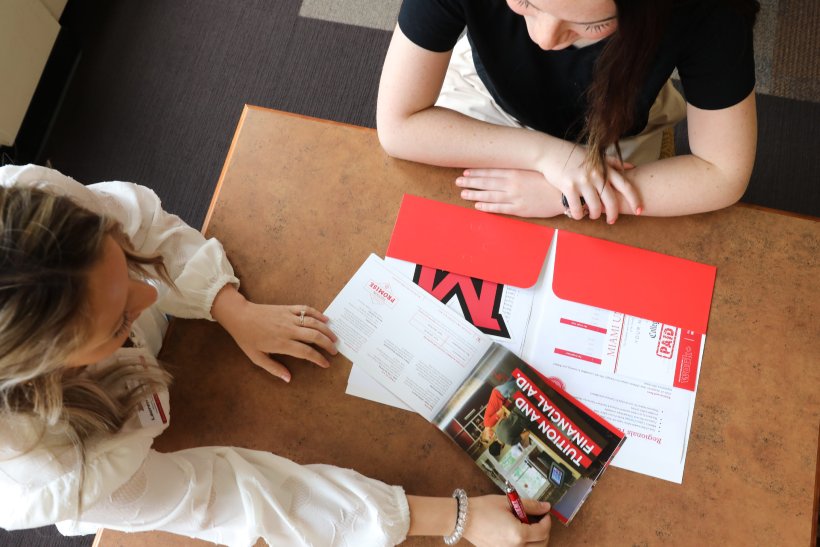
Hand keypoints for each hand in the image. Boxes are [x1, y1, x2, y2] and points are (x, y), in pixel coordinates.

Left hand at [210, 285, 337, 381]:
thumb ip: (274, 368)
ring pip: (313, 322)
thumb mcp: (257, 358)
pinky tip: (325, 319)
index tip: (326, 363)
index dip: (318, 358)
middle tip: (335, 351)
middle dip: (328, 344)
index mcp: (281, 343)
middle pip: (314, 336)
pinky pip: (306, 310)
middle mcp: (288, 330)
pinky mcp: (287, 308)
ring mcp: (288, 317)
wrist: (240, 316)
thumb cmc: (247, 338)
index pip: (306, 352)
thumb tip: (288, 379)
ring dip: (326, 330)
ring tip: (334, 337)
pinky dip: (317, 314)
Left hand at [455, 169, 564, 217]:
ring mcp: (515, 197)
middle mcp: (512, 184)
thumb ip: (520, 165)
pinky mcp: (519, 209)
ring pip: (489, 195)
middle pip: (486, 182)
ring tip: (463, 193)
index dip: (477, 171)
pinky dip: (487, 207)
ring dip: (474, 194)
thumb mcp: (535, 167)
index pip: (491, 170)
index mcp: (516, 172)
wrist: (565, 193)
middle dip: (471, 182)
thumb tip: (509, 158)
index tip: (465, 170)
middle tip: (458, 181)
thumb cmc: (551, 179)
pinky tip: (477, 205)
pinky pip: (499, 208)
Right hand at [462, 495, 551, 546]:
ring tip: (529, 527)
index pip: (543, 531)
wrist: (462, 519)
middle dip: (544, 532)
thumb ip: (530, 505)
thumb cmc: (483, 508)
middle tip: (540, 520)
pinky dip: (524, 545)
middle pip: (541, 545)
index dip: (547, 521)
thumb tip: (546, 507)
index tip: (545, 513)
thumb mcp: (507, 502)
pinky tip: (518, 533)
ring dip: (536, 541)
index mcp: (518, 535)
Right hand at [538, 144, 640, 223]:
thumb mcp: (595, 155)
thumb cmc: (572, 154)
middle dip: (613, 214)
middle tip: (611, 221)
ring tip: (591, 216)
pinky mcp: (569, 186)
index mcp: (605, 167)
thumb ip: (613, 162)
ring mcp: (583, 180)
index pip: (626, 185)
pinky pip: (577, 208)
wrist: (549, 151)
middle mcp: (596, 174)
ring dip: (594, 215)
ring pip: (594, 207)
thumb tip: (632, 166)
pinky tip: (577, 214)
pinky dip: (578, 215)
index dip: (634, 199)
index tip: (639, 210)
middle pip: (611, 201)